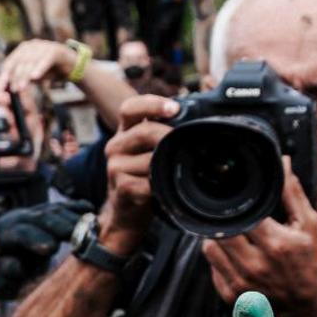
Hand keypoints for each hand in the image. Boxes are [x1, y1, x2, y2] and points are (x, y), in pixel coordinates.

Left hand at [0, 199, 91, 296]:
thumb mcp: (4, 269)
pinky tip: (90, 210)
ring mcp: (37, 210)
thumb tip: (19, 267)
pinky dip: (78, 207)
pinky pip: (65, 205)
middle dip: (63, 226)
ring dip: (76, 218)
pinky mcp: (50, 208)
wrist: (4, 240)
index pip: (22, 233)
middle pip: (43, 218)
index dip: (37, 239)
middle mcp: (23, 218)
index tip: (52, 248)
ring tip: (93, 229)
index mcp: (8, 234)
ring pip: (56, 210)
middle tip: (80, 238)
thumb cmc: (8, 260)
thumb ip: (10, 268)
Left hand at [1, 39, 71, 90]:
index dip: (6, 72)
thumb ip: (22, 77)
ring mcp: (43, 46)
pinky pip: (45, 60)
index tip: (3, 83)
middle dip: (16, 76)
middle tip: (14, 89)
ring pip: (32, 62)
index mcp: (24, 49)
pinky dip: (39, 69)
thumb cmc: (49, 70)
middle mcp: (32, 45)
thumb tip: (9, 86)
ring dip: (26, 76)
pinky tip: (35, 77)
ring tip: (22, 87)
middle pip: (20, 62)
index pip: (11, 60)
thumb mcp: (32, 74)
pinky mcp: (55, 50)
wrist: (71, 65)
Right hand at [100, 95, 177, 245]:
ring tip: (177, 172)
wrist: (127, 213)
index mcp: (125, 131)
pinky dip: (161, 186)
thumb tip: (201, 120)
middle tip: (189, 143)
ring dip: (167, 166)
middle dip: (169, 136)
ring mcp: (115, 167)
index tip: (174, 108)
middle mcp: (115, 146)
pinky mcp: (121, 188)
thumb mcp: (150, 151)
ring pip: (150, 159)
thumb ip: (165, 133)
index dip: (151, 104)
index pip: (130, 108)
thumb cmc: (144, 177)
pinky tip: (165, 189)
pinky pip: (148, 183)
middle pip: (144, 131)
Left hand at [202, 161, 316, 315]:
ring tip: (231, 232)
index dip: (238, 203)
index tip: (238, 197)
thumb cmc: (307, 263)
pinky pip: (211, 265)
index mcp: (277, 244)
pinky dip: (217, 255)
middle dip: (225, 219)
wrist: (302, 306)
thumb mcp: (308, 226)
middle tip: (231, 215)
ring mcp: (240, 281)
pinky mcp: (229, 292)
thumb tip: (283, 162)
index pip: (244, 214)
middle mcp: (256, 264)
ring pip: (210, 246)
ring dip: (217, 236)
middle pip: (222, 230)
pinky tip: (231, 252)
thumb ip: (293, 194)